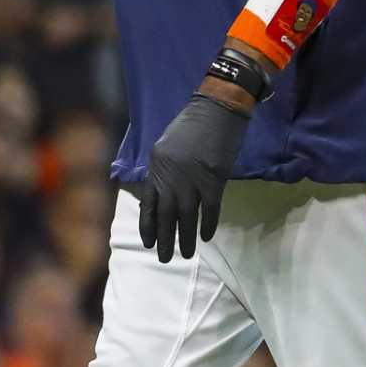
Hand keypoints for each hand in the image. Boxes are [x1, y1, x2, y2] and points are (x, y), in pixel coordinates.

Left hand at [138, 89, 251, 261]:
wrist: (217, 108)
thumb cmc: (191, 124)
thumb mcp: (165, 147)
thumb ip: (163, 171)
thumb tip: (163, 194)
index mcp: (156, 168)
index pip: (147, 205)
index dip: (148, 227)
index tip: (149, 244)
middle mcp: (170, 177)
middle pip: (165, 215)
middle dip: (165, 239)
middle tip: (165, 258)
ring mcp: (192, 179)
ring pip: (186, 216)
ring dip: (186, 237)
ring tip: (186, 254)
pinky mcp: (214, 178)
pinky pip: (210, 208)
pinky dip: (208, 224)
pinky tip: (206, 236)